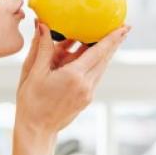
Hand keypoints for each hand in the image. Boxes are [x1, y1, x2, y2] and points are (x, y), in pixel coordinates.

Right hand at [15, 20, 130, 138]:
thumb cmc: (30, 102)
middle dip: (114, 42)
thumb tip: (43, 26)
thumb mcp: (33, 72)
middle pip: (105, 59)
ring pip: (101, 68)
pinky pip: (94, 77)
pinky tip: (91, 58)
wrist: (36, 129)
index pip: (99, 52)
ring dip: (105, 53)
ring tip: (110, 39)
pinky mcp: (86, 99)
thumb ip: (41, 48)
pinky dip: (95, 64)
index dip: (112, 38)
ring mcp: (88, 93)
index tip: (125, 27)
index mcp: (73, 76)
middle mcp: (85, 85)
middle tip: (124, 27)